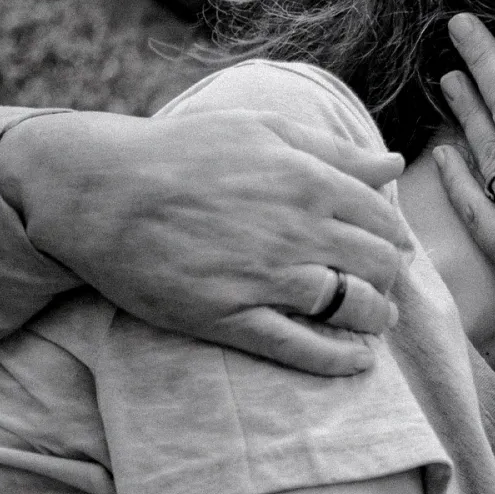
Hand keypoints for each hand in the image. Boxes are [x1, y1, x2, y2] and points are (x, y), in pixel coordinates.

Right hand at [0, 109, 412, 373]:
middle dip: (390, 278)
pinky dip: (338, 359)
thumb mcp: (265, 131)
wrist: (100, 189)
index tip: (391, 248)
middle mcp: (297, 232)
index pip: (384, 221)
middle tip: (385, 284)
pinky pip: (300, 348)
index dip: (394, 238)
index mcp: (310, 182)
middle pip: (378, 266)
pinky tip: (357, 362)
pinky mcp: (229, 317)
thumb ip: (335, 151)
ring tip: (378, 320)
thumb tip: (394, 165)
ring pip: (352, 307)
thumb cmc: (184, 151)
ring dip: (376, 318)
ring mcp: (264, 278)